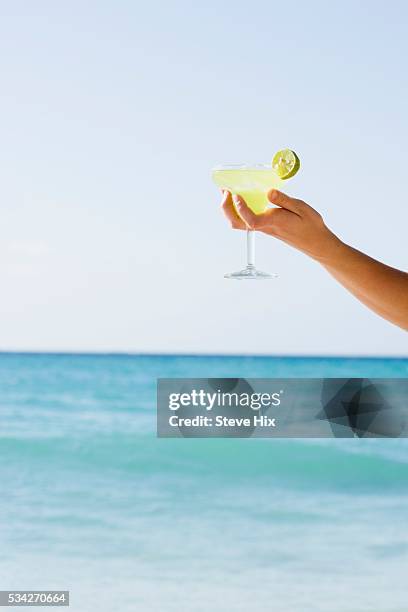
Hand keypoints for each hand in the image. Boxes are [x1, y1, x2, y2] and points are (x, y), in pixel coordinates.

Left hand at [221, 189, 340, 261]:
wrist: (315, 242)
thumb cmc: (310, 225)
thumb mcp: (301, 208)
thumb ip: (284, 200)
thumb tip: (268, 192)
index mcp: (273, 222)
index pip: (250, 219)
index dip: (240, 207)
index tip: (235, 194)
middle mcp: (265, 226)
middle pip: (237, 224)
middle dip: (226, 208)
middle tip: (224, 191)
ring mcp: (264, 228)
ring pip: (240, 223)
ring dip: (230, 209)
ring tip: (228, 192)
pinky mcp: (265, 227)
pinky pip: (246, 220)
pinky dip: (239, 210)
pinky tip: (241, 199)